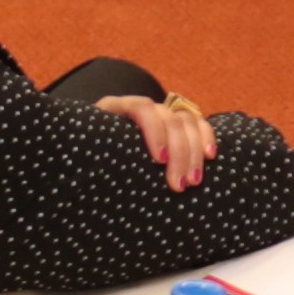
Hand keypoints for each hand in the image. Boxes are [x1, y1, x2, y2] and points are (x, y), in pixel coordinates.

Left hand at [94, 94, 219, 189]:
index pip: (140, 108)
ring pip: (186, 122)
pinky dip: (206, 138)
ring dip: (193, 152)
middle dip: (178, 153)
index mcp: (112, 110)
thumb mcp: (83, 158)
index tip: (158, 160)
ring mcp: (159, 115)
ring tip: (193, 182)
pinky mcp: (176, 127)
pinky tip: (210, 156)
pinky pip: (198, 125)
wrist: (90, 163)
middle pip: (168, 118)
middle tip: (177, 186)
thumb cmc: (85, 163)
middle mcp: (138, 109)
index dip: (153, 130)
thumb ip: (88, 163)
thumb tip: (87, 184)